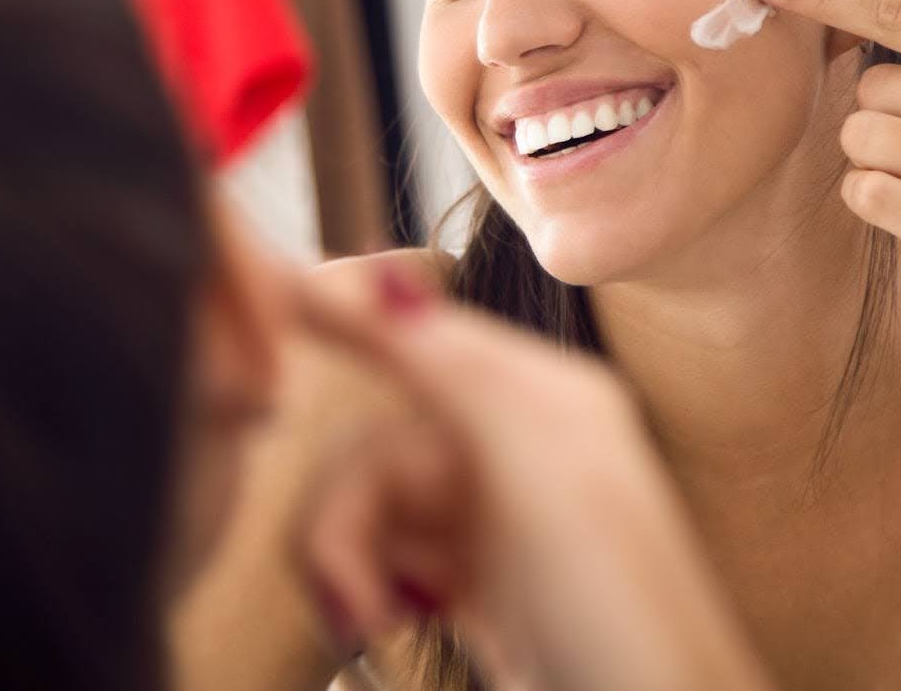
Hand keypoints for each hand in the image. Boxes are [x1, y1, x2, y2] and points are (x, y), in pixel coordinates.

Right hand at [289, 265, 772, 690]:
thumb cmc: (622, 618)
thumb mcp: (539, 468)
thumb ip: (456, 368)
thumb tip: (384, 278)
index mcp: (542, 399)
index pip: (422, 330)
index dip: (348, 316)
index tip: (277, 302)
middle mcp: (516, 448)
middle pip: (376, 441)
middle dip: (343, 515)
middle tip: (352, 597)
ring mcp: (495, 521)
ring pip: (372, 503)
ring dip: (350, 560)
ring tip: (372, 623)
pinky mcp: (479, 586)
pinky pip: (387, 558)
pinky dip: (369, 588)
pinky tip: (395, 621)